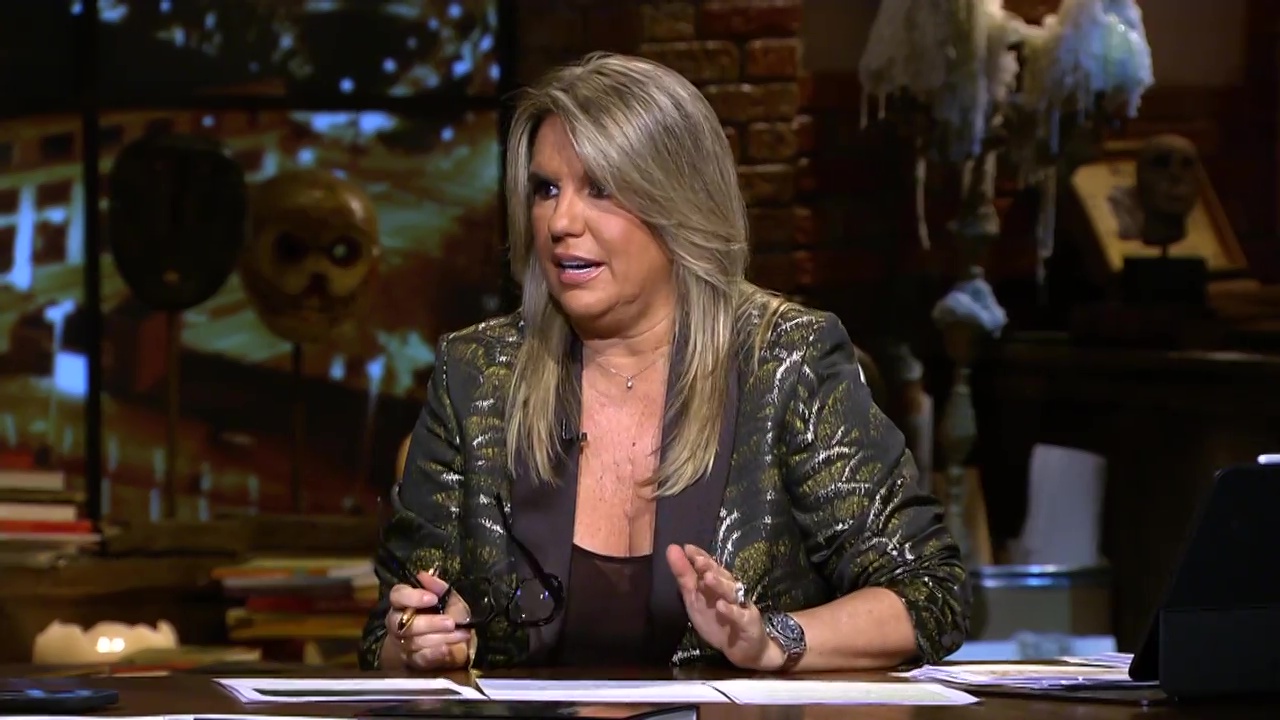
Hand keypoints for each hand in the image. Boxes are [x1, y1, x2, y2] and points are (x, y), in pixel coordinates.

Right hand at [383, 570, 472, 670]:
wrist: (442, 643)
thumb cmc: (442, 614)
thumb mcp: (447, 599)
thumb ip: (439, 588)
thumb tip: (425, 575)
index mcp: (402, 602)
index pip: (397, 595)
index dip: (412, 597)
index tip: (432, 599)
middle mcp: (397, 623)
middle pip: (403, 623)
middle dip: (429, 623)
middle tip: (450, 622)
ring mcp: (402, 643)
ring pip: (414, 642)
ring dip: (440, 638)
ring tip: (461, 634)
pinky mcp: (412, 660)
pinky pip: (420, 658)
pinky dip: (434, 654)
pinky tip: (447, 649)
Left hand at [665, 543, 782, 670]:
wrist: (742, 649)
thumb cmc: (717, 620)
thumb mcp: (695, 598)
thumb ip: (684, 575)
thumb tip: (672, 548)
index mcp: (718, 584)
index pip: (710, 566)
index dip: (700, 557)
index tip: (688, 548)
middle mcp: (731, 591)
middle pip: (721, 576)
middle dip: (710, 567)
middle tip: (697, 560)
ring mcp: (741, 605)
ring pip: (732, 592)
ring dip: (720, 584)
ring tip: (707, 578)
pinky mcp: (749, 623)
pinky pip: (740, 616)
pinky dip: (731, 611)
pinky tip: (721, 606)